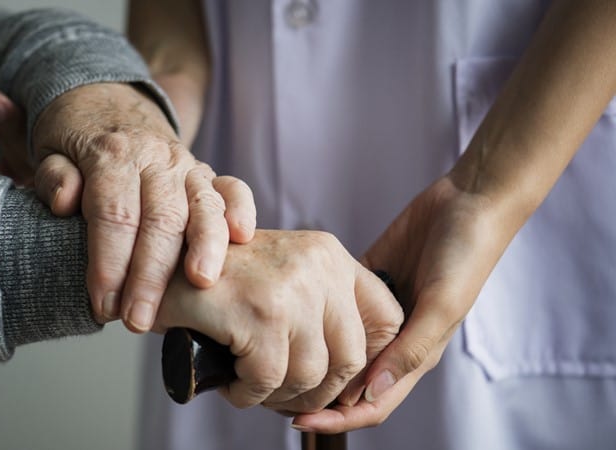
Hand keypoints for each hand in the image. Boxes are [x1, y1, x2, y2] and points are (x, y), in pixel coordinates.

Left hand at [0, 85, 255, 331]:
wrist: (107, 103)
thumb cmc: (75, 139)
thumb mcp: (48, 150)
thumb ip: (54, 176)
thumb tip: (66, 202)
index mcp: (112, 154)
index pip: (114, 214)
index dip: (109, 263)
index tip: (103, 305)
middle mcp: (155, 158)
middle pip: (160, 219)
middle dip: (151, 274)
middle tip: (138, 320)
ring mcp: (186, 166)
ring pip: (202, 206)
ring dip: (205, 247)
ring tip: (201, 283)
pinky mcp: (207, 174)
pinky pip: (233, 188)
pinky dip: (240, 210)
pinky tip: (242, 237)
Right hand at [154, 229, 402, 413]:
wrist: (157, 262)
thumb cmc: (219, 280)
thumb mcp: (283, 276)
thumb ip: (322, 307)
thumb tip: (359, 375)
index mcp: (329, 254)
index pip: (386, 318)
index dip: (370, 362)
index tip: (338, 381)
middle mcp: (318, 265)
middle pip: (350, 358)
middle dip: (318, 392)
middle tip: (285, 396)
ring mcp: (290, 289)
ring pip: (309, 375)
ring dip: (278, 396)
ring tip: (252, 387)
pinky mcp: (258, 314)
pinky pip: (267, 381)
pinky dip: (248, 395)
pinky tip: (232, 385)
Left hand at [292, 176, 510, 431]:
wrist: (468, 202)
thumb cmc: (465, 256)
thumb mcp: (442, 304)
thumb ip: (411, 349)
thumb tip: (372, 392)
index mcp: (415, 354)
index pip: (372, 402)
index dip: (338, 419)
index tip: (298, 421)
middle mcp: (394, 339)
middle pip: (349, 382)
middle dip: (316, 395)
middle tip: (274, 394)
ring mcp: (377, 311)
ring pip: (338, 347)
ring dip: (313, 357)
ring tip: (275, 358)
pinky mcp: (366, 281)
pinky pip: (335, 306)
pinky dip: (315, 316)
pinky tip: (289, 315)